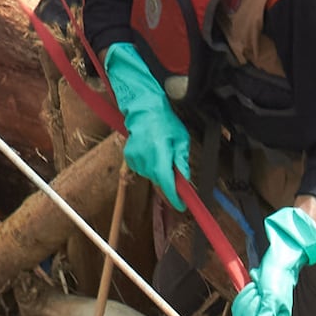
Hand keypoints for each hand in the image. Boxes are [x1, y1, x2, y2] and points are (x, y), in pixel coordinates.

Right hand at [103, 44, 193, 203]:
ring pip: (151, 176)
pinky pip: (143, 170)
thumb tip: (185, 178)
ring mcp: (135, 158)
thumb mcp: (181, 139)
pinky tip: (153, 153)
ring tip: (162, 153)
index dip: (174, 196)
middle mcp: (145, 156)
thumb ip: (182, 160)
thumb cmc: (165, 122)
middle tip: (177, 172)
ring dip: (160, 171)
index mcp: (160, 151)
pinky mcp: (130, 157)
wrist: (144, 110)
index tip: (181, 205)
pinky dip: (150, 166)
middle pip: (159, 181)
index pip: (166, 181)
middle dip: (170, 182)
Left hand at [230, 205, 315, 315]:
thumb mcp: (272, 299)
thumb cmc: (278, 278)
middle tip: (259, 294)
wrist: (276, 261)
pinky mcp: (250, 305)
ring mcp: (257, 314)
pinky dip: (243, 295)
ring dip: (246, 299)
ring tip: (258, 288)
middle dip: (250, 307)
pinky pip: (238, 306)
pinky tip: (253, 287)